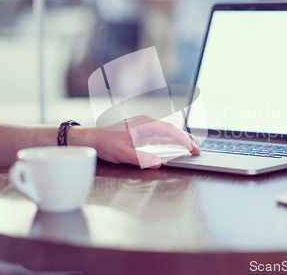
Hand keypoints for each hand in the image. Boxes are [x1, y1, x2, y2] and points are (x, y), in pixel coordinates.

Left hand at [70, 115, 200, 168]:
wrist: (89, 139)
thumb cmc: (103, 143)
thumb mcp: (122, 153)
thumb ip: (140, 158)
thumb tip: (158, 163)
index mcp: (142, 124)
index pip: (168, 130)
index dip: (182, 138)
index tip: (191, 147)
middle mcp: (145, 123)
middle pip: (170, 130)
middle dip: (185, 139)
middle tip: (198, 149)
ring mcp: (143, 128)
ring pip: (166, 133)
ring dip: (179, 139)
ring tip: (193, 146)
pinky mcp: (141, 134)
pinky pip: (160, 136)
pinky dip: (170, 141)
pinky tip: (176, 145)